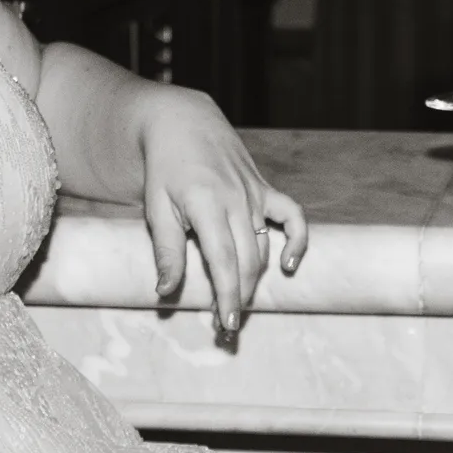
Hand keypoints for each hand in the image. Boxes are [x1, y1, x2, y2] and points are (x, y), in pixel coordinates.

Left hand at [135, 88, 309, 338]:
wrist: (182, 123)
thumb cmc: (164, 169)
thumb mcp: (156, 208)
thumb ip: (165, 250)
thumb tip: (165, 291)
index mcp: (206, 204)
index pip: (223, 261)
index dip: (227, 295)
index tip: (227, 323)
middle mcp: (236, 199)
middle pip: (247, 261)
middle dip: (239, 298)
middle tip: (227, 328)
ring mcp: (255, 193)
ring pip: (263, 247)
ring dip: (254, 281)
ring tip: (239, 307)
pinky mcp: (265, 188)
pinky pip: (292, 215)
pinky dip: (297, 239)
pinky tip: (289, 265)